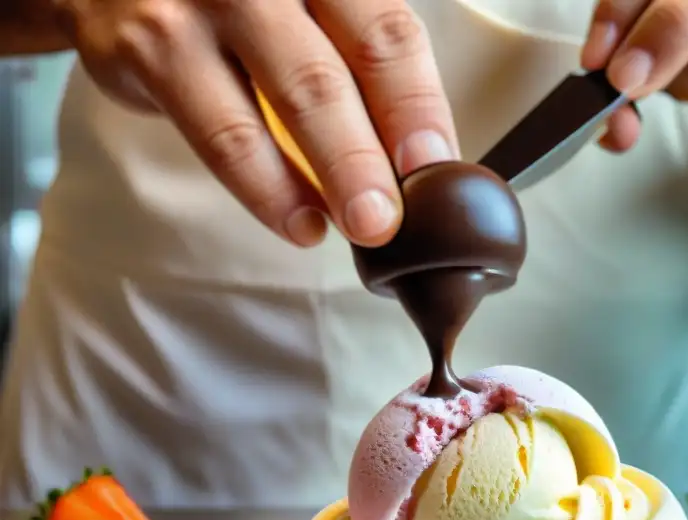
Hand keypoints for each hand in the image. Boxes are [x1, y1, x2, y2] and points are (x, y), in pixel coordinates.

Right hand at [54, 0, 458, 246]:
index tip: (436, 166)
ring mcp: (201, 0)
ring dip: (332, 177)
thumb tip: (416, 154)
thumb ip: (353, 54)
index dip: (417, 107)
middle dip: (372, 157)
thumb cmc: (236, 0)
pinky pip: (221, 135)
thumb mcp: (302, 3)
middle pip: (334, 72)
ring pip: (283, 102)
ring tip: (361, 226)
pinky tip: (299, 221)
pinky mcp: (149, 44)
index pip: (387, 32)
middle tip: (395, 216)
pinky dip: (268, 188)